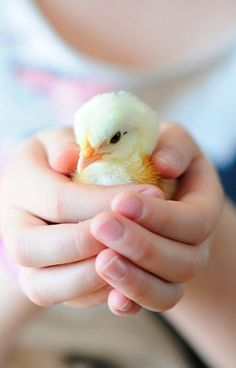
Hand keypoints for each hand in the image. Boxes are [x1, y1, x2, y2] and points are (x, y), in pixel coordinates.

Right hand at [0, 127, 162, 306]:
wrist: (56, 186)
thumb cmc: (69, 158)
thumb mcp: (69, 138)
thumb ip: (71, 142)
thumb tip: (73, 158)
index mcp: (19, 182)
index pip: (59, 201)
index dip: (105, 202)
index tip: (152, 195)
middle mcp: (12, 225)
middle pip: (35, 248)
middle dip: (90, 244)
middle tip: (135, 234)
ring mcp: (25, 259)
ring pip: (43, 285)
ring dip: (90, 277)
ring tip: (131, 259)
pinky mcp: (43, 280)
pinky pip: (63, 299)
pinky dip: (96, 293)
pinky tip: (126, 276)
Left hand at [90, 123, 223, 314]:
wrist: (147, 185)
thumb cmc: (157, 158)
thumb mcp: (169, 141)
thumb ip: (171, 145)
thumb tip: (164, 164)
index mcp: (204, 207)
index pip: (193, 222)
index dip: (160, 216)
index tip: (121, 202)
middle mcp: (195, 245)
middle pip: (182, 262)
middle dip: (142, 246)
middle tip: (102, 226)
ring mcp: (174, 269)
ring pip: (167, 291)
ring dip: (134, 278)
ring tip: (101, 261)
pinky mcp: (153, 283)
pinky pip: (148, 303)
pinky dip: (131, 302)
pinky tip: (110, 298)